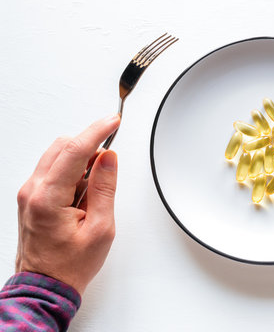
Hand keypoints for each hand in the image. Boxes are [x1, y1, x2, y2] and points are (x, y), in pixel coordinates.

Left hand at [15, 114, 120, 294]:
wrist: (45, 285)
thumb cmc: (70, 264)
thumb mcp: (100, 228)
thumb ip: (104, 188)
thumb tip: (108, 158)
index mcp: (47, 197)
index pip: (74, 150)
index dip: (97, 132)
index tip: (112, 121)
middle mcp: (32, 190)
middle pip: (62, 147)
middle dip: (89, 147)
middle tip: (108, 163)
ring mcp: (29, 193)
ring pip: (57, 157)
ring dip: (80, 162)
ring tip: (93, 194)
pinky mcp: (31, 197)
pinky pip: (53, 171)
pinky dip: (72, 174)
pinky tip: (82, 197)